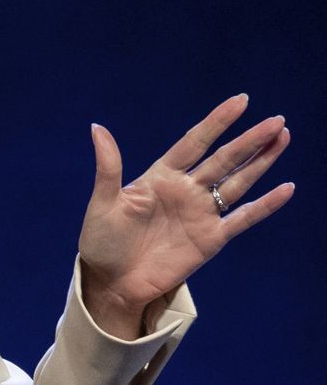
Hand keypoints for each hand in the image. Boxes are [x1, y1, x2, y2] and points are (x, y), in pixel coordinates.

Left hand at [78, 94, 292, 339]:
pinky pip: (244, 218)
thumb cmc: (101, 242)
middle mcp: (185, 190)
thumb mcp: (102, 203)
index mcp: (160, 177)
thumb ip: (108, 167)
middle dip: (249, 140)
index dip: (217, 122)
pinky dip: (265, 205)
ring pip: (238, 182)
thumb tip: (97, 127)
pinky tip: (286, 188)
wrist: (111, 283)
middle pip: (223, 159)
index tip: (241, 100)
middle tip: (276, 120)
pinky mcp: (211, 239)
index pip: (194, 143)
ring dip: (261, 161)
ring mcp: (201, 214)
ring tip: (283, 138)